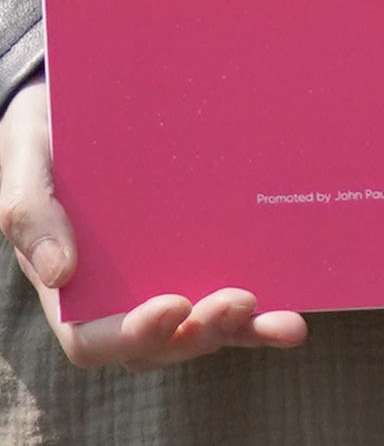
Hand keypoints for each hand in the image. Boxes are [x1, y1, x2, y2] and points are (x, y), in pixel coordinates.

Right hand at [1, 83, 305, 365]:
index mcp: (72, 287)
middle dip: (199, 335)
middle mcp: (120, 296)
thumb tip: (59, 274)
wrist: (91, 100)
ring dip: (241, 334)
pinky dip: (261, 320)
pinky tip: (295, 321)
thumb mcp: (26, 159)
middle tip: (239, 300)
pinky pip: (230, 300)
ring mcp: (167, 281)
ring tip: (283, 323)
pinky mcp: (205, 261)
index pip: (93, 338)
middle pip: (159, 345)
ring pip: (201, 333)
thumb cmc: (49, 135)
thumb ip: (31, 211)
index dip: (132, 334)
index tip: (173, 305)